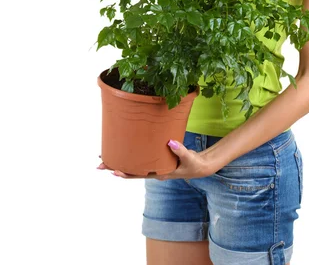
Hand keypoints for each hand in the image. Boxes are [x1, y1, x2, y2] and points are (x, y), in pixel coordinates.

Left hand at [97, 139, 215, 180]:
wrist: (199, 166)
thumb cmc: (194, 164)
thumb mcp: (189, 158)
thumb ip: (180, 150)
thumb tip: (170, 142)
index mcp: (159, 173)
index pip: (139, 175)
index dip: (126, 173)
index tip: (113, 170)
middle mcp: (153, 171)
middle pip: (131, 170)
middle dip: (115, 167)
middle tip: (99, 163)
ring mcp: (153, 165)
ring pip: (133, 164)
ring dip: (120, 160)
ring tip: (105, 156)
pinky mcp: (156, 158)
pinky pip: (141, 158)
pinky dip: (131, 154)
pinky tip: (124, 149)